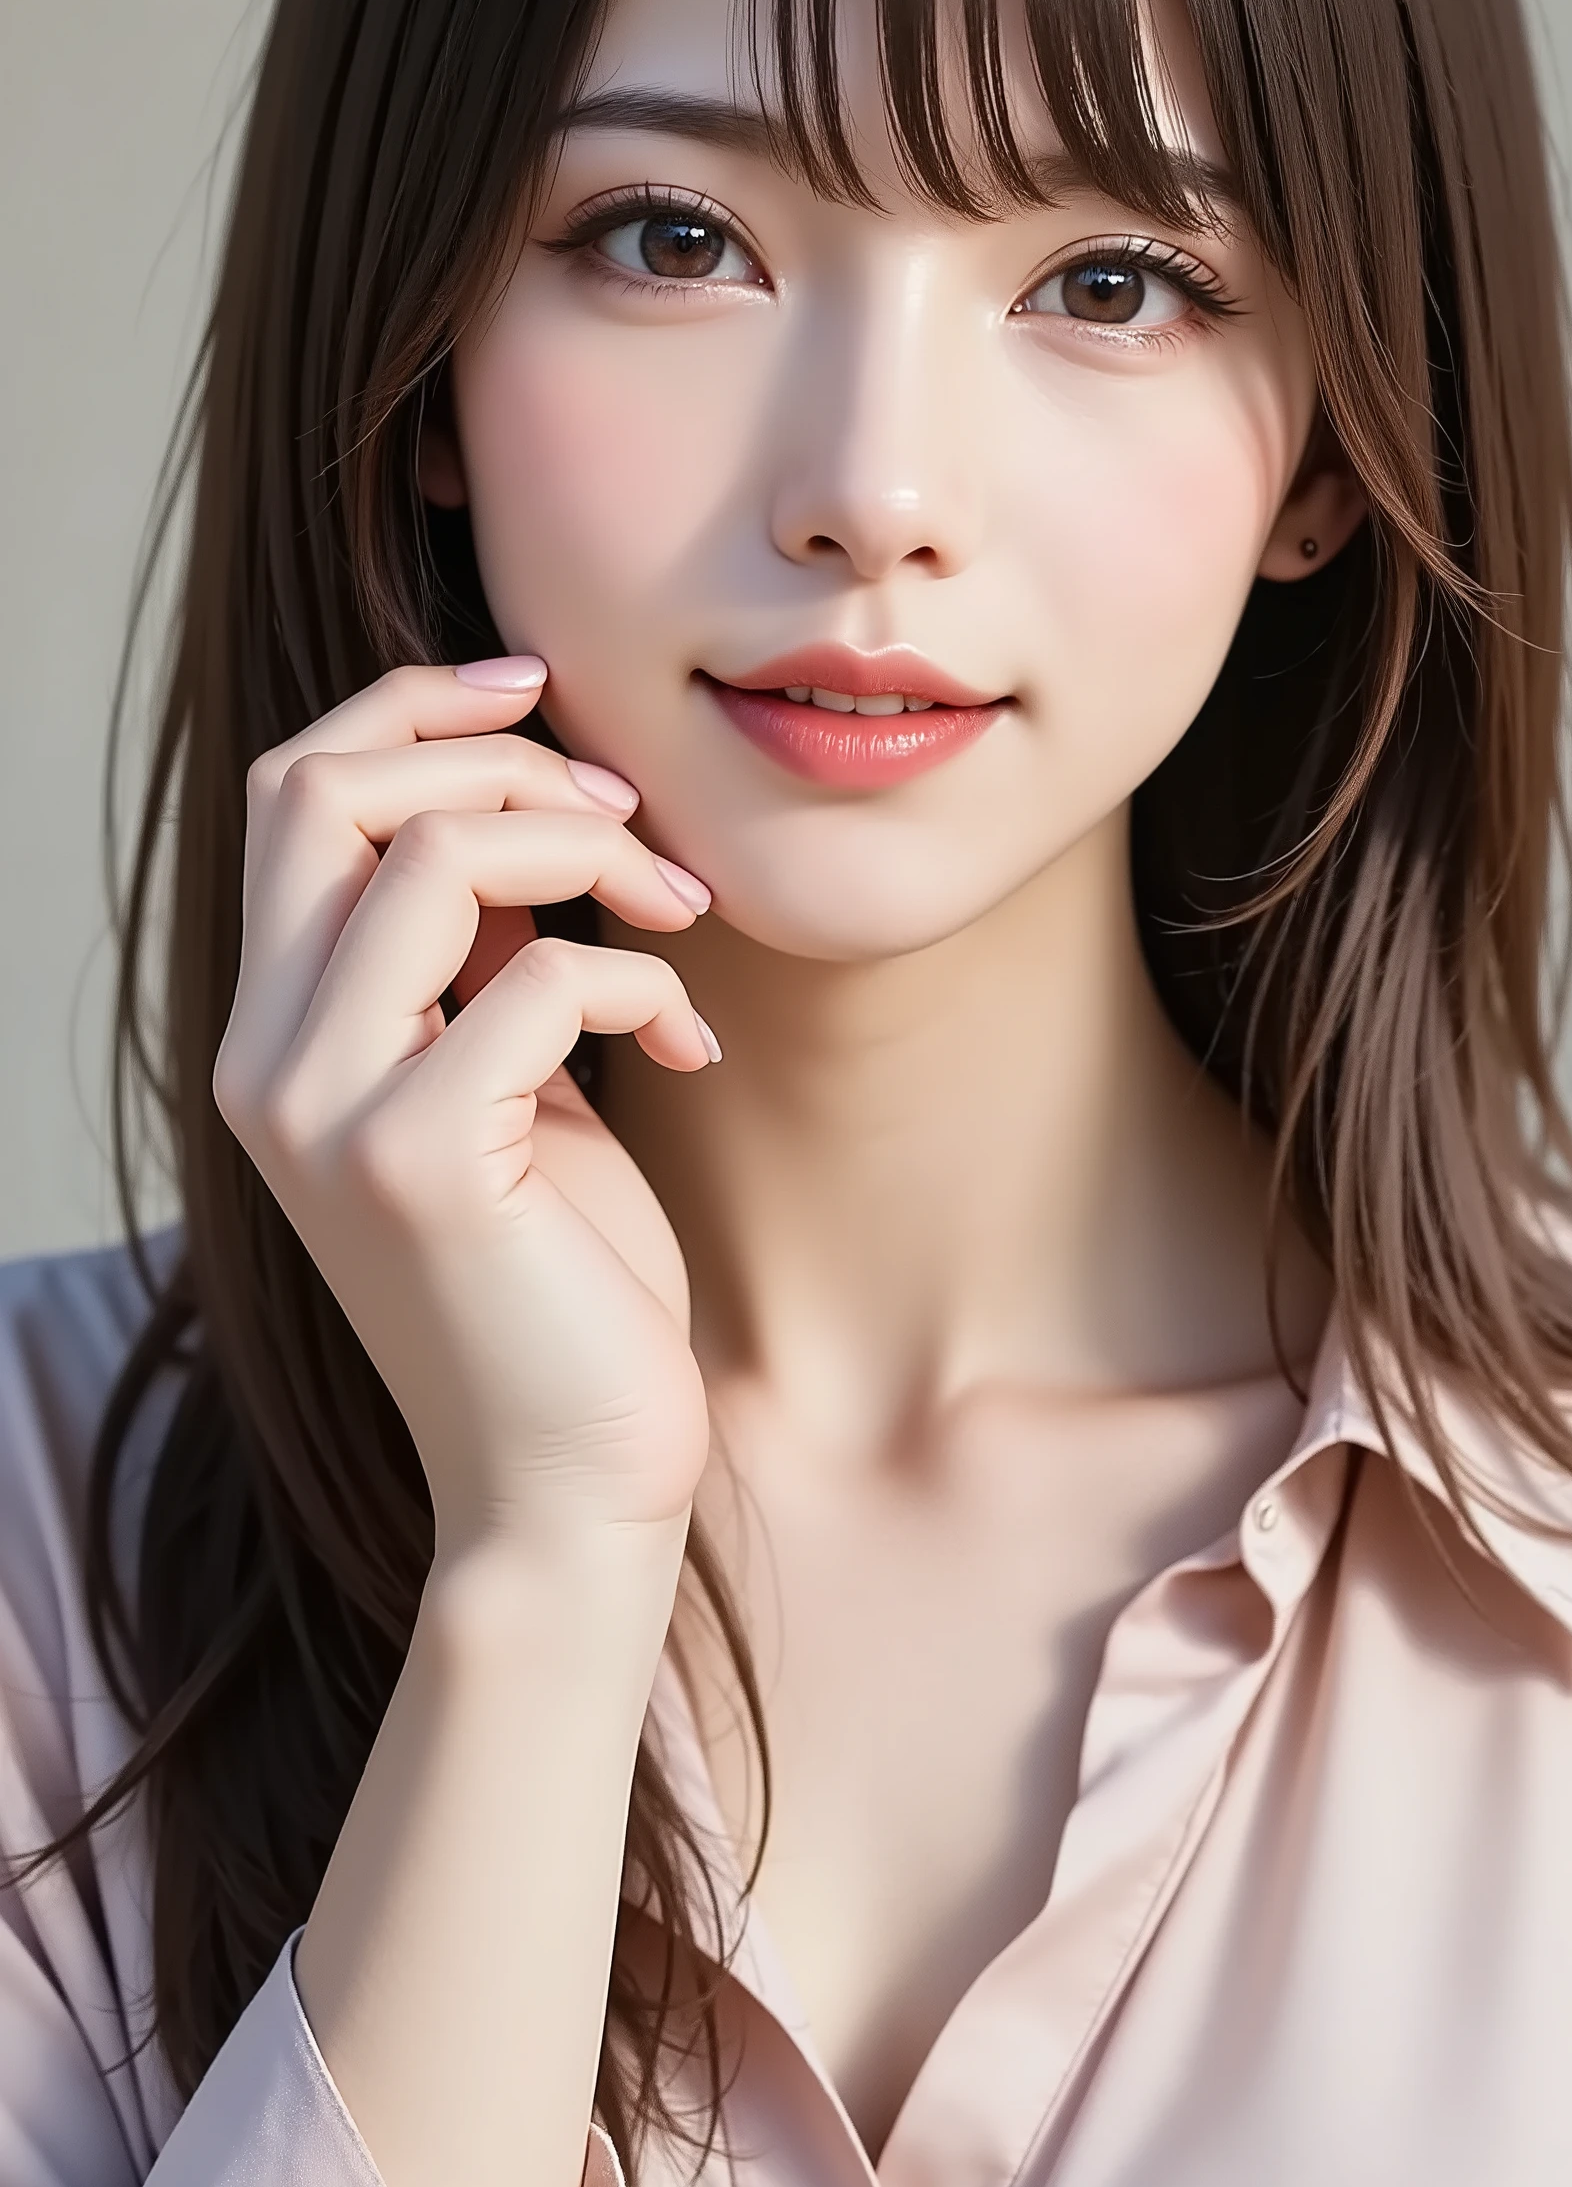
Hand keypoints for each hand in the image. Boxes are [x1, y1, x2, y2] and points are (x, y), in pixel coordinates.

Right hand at [213, 659, 715, 1550]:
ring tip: (681, 913)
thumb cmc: (558, 1286)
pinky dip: (643, 980)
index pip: (295, 792)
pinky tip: (692, 1051)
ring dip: (593, 848)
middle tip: (630, 818)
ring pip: (435, 851)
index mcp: (273, 1032)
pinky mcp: (416, 1163)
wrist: (567, 1490)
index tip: (542, 697)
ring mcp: (325, 1112)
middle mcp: (264, 1062)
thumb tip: (522, 803)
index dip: (412, 709)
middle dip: (498, 754)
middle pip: (326, 787)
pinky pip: (542, 975)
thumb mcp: (504, 1085)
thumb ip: (475, 957)